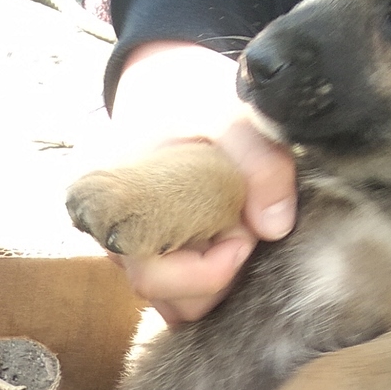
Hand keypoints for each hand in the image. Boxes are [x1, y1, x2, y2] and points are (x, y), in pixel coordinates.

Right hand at [104, 41, 297, 322]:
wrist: (168, 87)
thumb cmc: (190, 100)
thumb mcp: (230, 113)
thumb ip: (260, 161)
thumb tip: (274, 227)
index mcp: (116, 211)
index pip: (154, 279)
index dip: (206, 270)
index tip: (243, 235)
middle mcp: (117, 242)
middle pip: (171, 301)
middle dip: (219, 275)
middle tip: (244, 228)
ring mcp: (136, 254)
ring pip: (178, 303)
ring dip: (218, 279)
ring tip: (237, 230)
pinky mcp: (157, 258)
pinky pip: (184, 291)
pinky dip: (214, 275)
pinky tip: (231, 239)